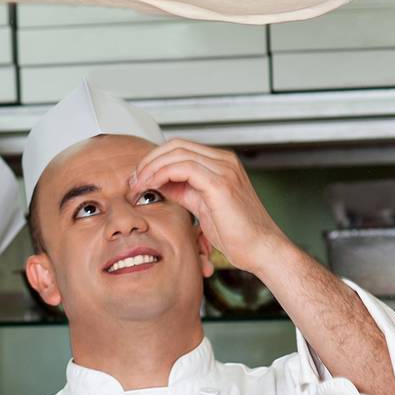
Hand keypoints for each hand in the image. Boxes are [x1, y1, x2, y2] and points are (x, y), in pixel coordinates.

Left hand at [128, 139, 290, 274]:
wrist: (261, 249)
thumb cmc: (236, 234)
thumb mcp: (202, 207)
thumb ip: (183, 191)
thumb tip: (159, 183)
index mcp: (221, 164)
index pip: (181, 148)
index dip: (156, 159)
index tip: (139, 177)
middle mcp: (224, 161)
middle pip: (177, 145)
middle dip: (150, 160)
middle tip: (134, 180)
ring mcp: (224, 169)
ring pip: (178, 152)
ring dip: (152, 167)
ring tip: (139, 184)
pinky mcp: (220, 183)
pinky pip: (183, 167)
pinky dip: (162, 173)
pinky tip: (152, 186)